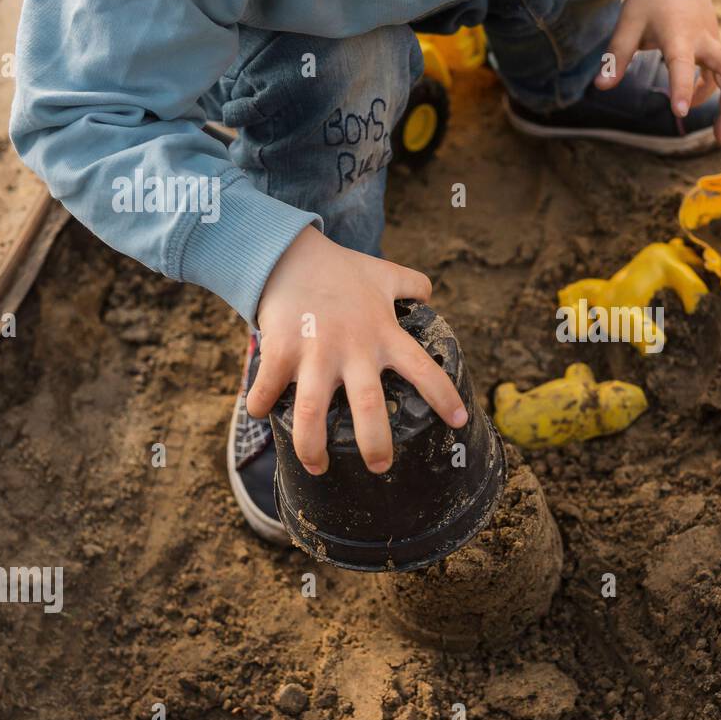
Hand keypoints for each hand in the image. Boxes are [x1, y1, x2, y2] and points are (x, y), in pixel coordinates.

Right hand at [246, 226, 466, 474]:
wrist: (289, 252)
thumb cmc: (341, 269)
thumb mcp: (383, 273)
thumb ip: (412, 283)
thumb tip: (429, 293)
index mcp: (383, 335)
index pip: (423, 369)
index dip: (443, 396)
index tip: (459, 421)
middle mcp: (353, 349)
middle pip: (369, 405)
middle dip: (375, 444)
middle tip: (380, 468)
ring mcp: (315, 352)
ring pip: (312, 411)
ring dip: (312, 445)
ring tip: (317, 467)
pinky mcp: (279, 350)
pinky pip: (267, 387)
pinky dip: (260, 404)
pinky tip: (261, 414)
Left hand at [596, 0, 720, 144]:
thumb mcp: (628, 23)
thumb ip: (617, 56)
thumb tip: (600, 87)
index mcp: (679, 34)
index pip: (681, 64)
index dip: (682, 88)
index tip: (681, 113)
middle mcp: (703, 39)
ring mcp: (712, 42)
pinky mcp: (714, 45)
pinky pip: (720, 73)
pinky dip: (714, 91)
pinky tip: (701, 105)